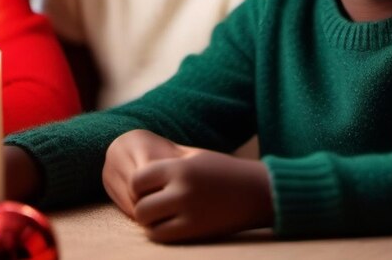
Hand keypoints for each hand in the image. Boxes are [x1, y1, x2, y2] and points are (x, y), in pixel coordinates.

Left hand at [102, 130, 273, 241]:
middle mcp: (182, 190)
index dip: (139, 186)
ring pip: (148, 225)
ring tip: (162, 213)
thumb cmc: (221, 170)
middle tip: (153, 203)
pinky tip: (171, 223)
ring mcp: (189, 213)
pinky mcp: (195, 231)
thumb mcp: (195, 155)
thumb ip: (167, 158)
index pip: (138, 180)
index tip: (147, 187)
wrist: (255, 191)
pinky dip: (160, 232)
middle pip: (140, 206)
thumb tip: (137, 160)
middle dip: (143, 205)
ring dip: (150, 221)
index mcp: (180, 167)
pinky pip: (162, 237)